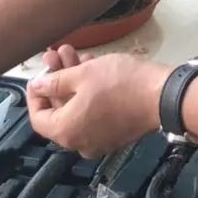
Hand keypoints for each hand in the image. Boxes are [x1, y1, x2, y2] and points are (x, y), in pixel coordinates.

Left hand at [27, 51, 171, 156]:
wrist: (162, 96)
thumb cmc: (120, 84)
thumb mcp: (82, 75)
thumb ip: (54, 82)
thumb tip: (37, 87)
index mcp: (66, 132)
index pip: (38, 118)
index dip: (35, 95)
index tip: (39, 74)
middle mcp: (79, 143)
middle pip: (60, 111)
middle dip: (58, 80)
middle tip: (59, 54)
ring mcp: (99, 141)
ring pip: (78, 110)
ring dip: (74, 83)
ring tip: (77, 55)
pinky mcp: (115, 134)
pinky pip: (93, 115)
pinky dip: (89, 94)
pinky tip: (93, 68)